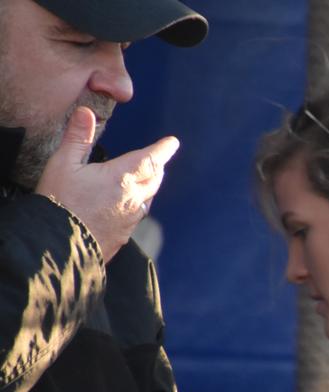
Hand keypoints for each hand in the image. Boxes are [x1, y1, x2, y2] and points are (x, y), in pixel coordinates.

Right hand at [35, 106, 179, 260]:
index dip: (163, 150)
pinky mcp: (123, 235)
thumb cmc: (59, 202)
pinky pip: (137, 216)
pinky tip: (129, 206)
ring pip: (148, 199)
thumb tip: (86, 112)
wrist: (58, 245)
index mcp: (120, 178)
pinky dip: (138, 205)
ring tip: (147, 179)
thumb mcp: (62, 164)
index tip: (172, 142)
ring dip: (150, 186)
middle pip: (154, 179)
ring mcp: (130, 220)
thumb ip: (77, 138)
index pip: (150, 160)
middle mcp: (132, 199)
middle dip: (158, 167)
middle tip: (158, 159)